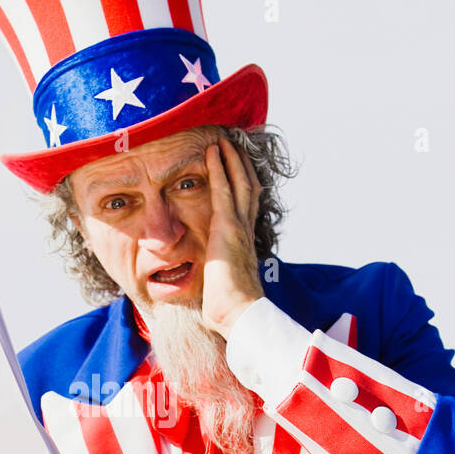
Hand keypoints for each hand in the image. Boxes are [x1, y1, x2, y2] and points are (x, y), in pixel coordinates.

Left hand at [201, 133, 264, 338]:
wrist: (238, 314)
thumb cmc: (229, 309)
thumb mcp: (220, 286)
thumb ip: (215, 277)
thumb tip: (206, 288)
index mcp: (244, 243)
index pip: (246, 207)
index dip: (243, 185)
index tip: (239, 169)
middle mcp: (245, 230)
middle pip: (248, 188)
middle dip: (241, 165)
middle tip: (234, 145)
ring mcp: (238, 226)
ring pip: (238, 182)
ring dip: (230, 159)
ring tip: (222, 139)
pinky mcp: (227, 227)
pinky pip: (222, 189)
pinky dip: (218, 168)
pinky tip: (212, 151)